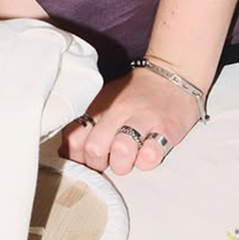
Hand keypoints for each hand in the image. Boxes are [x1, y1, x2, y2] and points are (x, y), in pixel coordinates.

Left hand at [61, 69, 200, 176]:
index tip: (86, 160)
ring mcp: (143, 118)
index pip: (74, 138)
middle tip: (108, 162)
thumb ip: (85, 123)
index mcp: (99, 106)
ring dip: (123, 164)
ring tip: (129, 159)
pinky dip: (146, 161)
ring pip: (122, 151)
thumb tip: (66, 152)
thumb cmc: (135, 94)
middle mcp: (118, 111)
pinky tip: (147, 154)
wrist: (172, 75)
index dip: (77, 157)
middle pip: (94, 148)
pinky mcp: (167, 128)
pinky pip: (151, 155)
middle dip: (99, 164)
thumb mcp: (105, 100)